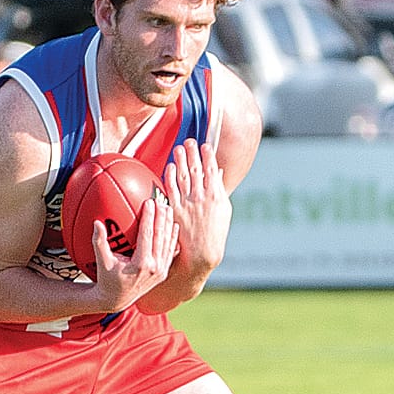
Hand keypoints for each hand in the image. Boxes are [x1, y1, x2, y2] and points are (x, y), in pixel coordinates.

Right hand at [88, 194, 177, 311]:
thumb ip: (99, 243)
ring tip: (168, 208)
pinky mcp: (164, 273)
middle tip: (161, 200)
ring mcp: (161, 271)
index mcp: (141, 264)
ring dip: (168, 224)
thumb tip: (96, 223)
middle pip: (161, 237)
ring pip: (168, 243)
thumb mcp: (102, 262)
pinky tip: (173, 225)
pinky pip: (171, 252)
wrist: (118, 300)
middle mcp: (154, 268)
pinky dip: (172, 238)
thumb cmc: (107, 279)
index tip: (149, 202)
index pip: (147, 236)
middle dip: (162, 217)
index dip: (149, 217)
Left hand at [166, 138, 230, 274]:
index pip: (212, 171)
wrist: (202, 253)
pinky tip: (169, 167)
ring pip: (184, 177)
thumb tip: (218, 172)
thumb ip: (220, 189)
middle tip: (189, 141)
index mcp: (216, 196)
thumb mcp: (224, 210)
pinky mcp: (176, 210)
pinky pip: (171, 190)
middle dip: (193, 153)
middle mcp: (202, 197)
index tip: (205, 145)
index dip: (208, 156)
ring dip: (181, 161)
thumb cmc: (215, 232)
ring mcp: (188, 203)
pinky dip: (170, 177)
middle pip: (197, 170)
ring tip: (178, 148)